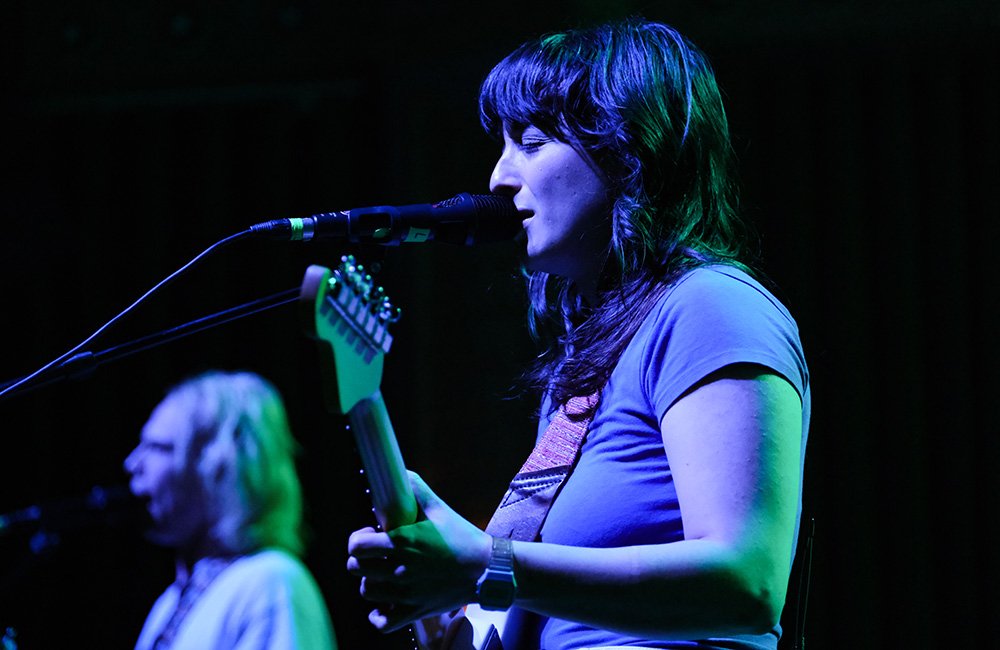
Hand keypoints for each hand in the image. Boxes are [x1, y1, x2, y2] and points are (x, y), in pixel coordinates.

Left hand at [347, 471, 492, 632]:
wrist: (488, 570)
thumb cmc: (463, 538)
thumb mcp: (440, 509)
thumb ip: (417, 490)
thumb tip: (400, 473)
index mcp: (404, 543)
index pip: (357, 546)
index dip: (357, 539)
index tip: (370, 536)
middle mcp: (401, 570)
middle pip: (356, 568)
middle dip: (361, 559)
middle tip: (376, 554)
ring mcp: (407, 594)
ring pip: (366, 591)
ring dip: (370, 581)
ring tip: (383, 574)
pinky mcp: (415, 612)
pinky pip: (382, 622)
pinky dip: (378, 614)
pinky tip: (386, 602)